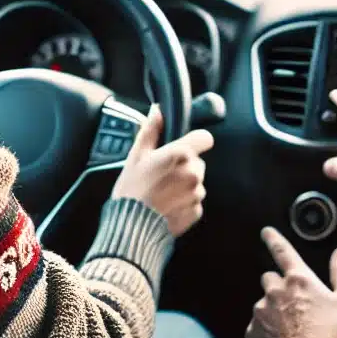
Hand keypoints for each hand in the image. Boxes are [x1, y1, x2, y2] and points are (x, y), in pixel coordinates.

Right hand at [112, 105, 213, 237]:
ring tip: (162, 191)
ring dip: (184, 184)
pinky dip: (184, 202)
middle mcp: (193, 173)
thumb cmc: (132, 190)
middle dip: (184, 166)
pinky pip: (194, 201)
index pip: (205, 138)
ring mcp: (196, 194)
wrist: (132, 226)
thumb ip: (151, 130)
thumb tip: (158, 111)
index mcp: (180, 155)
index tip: (184, 147)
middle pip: (197, 162)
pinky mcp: (196, 212)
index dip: (195, 141)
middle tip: (162, 174)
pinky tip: (166, 204)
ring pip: (196, 182)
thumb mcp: (136, 155)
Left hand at [245, 227, 336, 337]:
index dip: (274, 239)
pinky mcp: (252, 331)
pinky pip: (257, 325)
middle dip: (279, 287)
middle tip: (295, 305)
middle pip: (270, 279)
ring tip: (293, 330)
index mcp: (298, 280)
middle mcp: (275, 291)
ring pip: (264, 303)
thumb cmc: (333, 337)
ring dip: (274, 311)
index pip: (282, 251)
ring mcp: (261, 311)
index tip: (266, 232)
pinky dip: (267, 330)